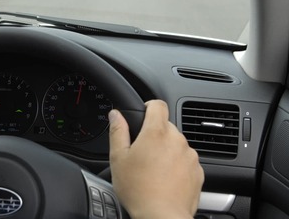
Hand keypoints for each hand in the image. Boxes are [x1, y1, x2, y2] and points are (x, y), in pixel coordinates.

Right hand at [109, 100, 203, 218]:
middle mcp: (177, 140)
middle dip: (155, 135)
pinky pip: (185, 160)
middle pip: (166, 126)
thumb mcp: (118, 158)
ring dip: (167, 150)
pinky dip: (176, 165)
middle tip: (142, 153)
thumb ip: (117, 131)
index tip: (143, 115)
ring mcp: (190, 156)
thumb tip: (115, 114)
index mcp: (156, 132)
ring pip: (176, 144)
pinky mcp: (198, 171)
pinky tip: (164, 179)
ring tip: (153, 169)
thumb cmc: (138, 190)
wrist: (162, 217)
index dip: (149, 106)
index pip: (158, 105)